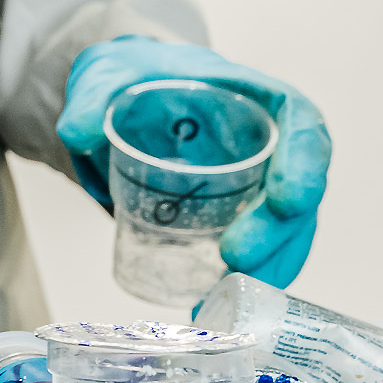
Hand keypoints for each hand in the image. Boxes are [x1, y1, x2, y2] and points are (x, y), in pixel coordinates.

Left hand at [56, 37, 331, 288]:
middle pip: (297, 191)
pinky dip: (243, 283)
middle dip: (276, 233)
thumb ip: (93, 98)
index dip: (305, 162)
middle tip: (235, 261)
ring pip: (285, 233)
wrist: (125, 102)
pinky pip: (258, 252)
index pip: (301, 124)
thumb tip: (78, 132)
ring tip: (226, 302)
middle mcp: (270, 145)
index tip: (289, 200)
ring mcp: (259, 185)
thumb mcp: (108, 74)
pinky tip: (214, 308)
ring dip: (267, 271)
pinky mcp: (239, 217)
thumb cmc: (133, 80)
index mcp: (254, 98)